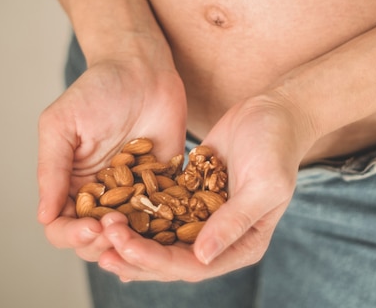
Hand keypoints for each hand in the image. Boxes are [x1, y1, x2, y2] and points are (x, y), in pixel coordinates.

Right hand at [36, 56, 186, 261]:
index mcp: (72, 184)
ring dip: (135, 241)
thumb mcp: (61, 125)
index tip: (92, 227)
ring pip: (132, 235)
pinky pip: (166, 214)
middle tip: (118, 228)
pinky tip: (171, 228)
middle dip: (104, 243)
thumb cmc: (96, 90)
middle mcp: (103, 194)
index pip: (62, 226)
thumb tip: (43, 216)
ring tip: (141, 231)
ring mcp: (136, 191)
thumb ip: (51, 168)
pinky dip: (167, 226)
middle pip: (97, 239)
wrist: (142, 68)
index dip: (72, 235)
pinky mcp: (166, 182)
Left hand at [96, 92, 316, 281]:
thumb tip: (202, 256)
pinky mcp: (190, 194)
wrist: (273, 111)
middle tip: (101, 241)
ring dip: (132, 236)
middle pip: (172, 258)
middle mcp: (221, 238)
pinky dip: (138, 212)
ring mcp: (203, 217)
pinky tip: (111, 207)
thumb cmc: (277, 147)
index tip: (124, 248)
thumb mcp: (263, 184)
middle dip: (136, 252)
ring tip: (98, 230)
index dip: (156, 261)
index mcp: (243, 245)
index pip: (195, 265)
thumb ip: (234, 221)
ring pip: (162, 237)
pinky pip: (160, 210)